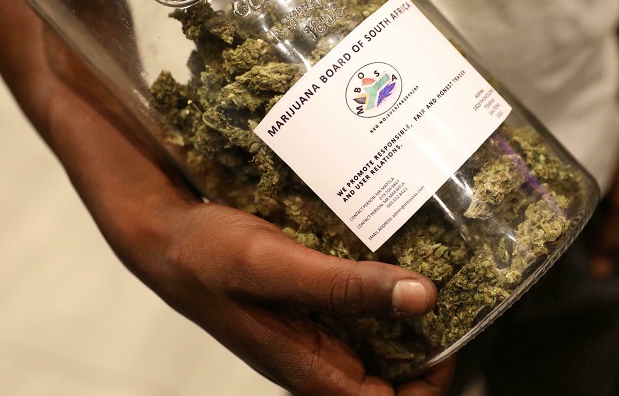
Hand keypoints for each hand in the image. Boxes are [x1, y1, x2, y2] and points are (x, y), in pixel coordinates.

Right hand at [109, 196, 453, 395]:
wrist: (166, 237)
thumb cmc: (209, 258)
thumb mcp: (279, 267)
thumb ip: (345, 287)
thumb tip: (423, 298)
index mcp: (310, 368)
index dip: (431, 383)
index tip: (452, 336)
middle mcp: (315, 359)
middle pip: (390, 374)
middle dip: (425, 342)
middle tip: (450, 289)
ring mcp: (310, 334)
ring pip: (375, 340)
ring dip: (403, 312)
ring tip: (429, 265)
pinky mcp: (306, 308)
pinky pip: (354, 310)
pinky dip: (377, 289)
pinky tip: (388, 252)